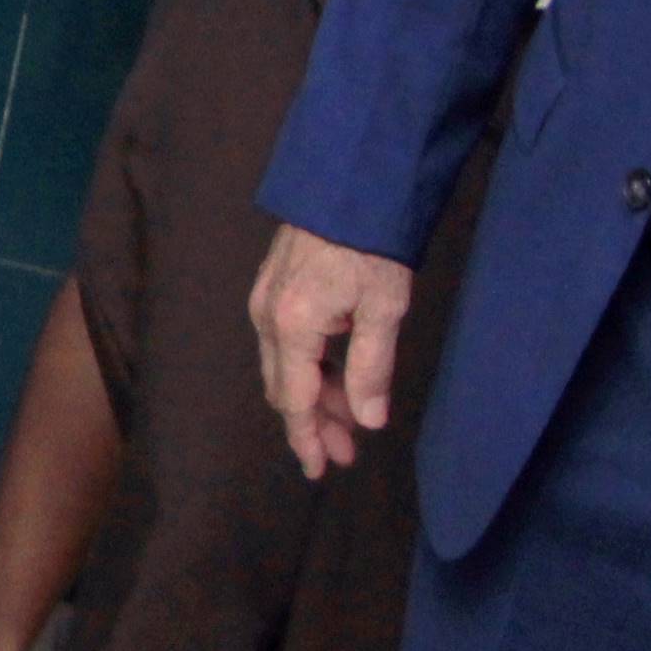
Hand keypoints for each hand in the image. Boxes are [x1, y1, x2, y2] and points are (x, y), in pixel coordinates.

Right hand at [249, 224, 411, 480]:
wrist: (351, 179)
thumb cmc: (371, 243)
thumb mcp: (384, 308)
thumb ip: (372, 368)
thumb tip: (368, 420)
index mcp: (292, 326)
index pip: (295, 400)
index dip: (308, 439)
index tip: (320, 470)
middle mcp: (267, 316)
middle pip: (284, 387)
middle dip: (315, 422)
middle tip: (347, 450)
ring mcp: (266, 297)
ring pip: (284, 365)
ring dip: (316, 393)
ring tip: (352, 414)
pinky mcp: (275, 283)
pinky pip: (285, 340)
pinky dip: (310, 365)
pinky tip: (338, 371)